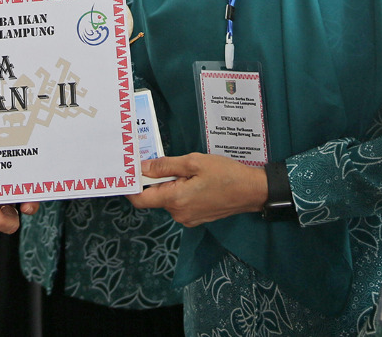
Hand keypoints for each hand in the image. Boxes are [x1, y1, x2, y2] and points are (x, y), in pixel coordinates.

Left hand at [127, 153, 267, 227]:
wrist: (252, 191)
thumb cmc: (225, 174)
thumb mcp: (194, 162)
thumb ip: (165, 166)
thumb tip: (142, 168)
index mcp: (175, 199)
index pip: (140, 200)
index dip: (131, 187)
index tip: (130, 172)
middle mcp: (178, 213)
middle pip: (154, 197)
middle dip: (156, 180)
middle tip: (168, 163)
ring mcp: (187, 218)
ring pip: (167, 199)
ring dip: (170, 185)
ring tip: (189, 171)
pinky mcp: (195, 218)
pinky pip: (179, 204)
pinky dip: (180, 192)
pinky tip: (195, 181)